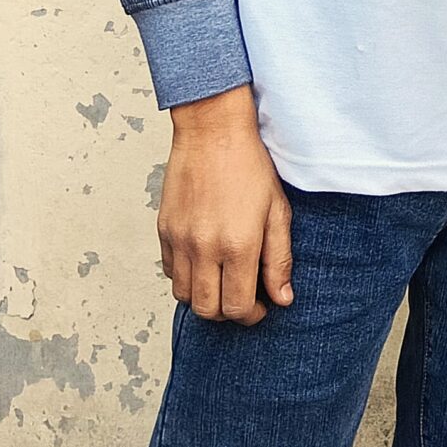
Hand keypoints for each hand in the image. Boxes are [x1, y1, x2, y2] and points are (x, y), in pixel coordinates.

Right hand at [160, 86, 292, 324]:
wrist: (213, 132)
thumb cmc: (249, 165)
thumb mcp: (277, 211)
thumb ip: (279, 259)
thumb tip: (283, 297)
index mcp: (237, 245)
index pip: (236, 306)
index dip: (250, 314)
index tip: (260, 306)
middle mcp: (203, 248)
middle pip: (206, 309)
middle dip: (226, 312)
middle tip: (242, 298)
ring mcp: (179, 240)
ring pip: (183, 294)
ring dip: (204, 296)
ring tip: (223, 279)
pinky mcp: (163, 230)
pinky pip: (169, 270)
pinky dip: (185, 276)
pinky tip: (204, 261)